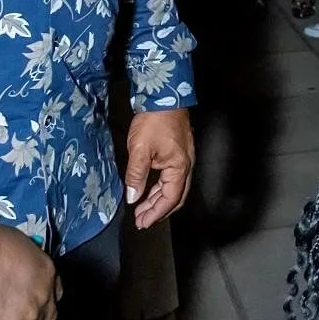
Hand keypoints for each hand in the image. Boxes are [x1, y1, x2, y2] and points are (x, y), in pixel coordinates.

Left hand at [124, 108, 194, 228]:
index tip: (142, 223)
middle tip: (141, 220)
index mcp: (179, 167)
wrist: (164, 96)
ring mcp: (184, 158)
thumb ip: (136, 176)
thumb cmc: (153, 121)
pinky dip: (160, 186)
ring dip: (158, 199)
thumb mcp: (139, 150)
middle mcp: (185, 165)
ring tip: (142, 208)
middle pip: (175, 196)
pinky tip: (148, 189)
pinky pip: (171, 177)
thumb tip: (133, 198)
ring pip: (173, 186)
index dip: (156, 213)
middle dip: (158, 210)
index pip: (170, 198)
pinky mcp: (178, 152)